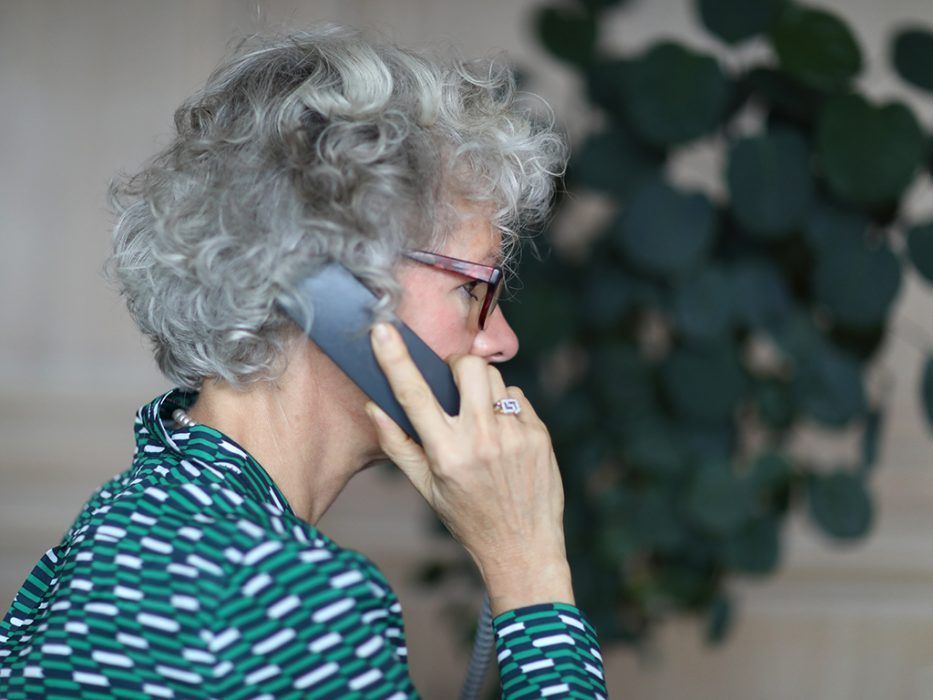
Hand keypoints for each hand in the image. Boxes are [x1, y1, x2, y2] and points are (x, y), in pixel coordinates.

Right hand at [366, 322, 573, 614]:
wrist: (523, 547)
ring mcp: (514, 435)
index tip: (382, 330)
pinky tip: (504, 436)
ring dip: (483, 388)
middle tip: (454, 384)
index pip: (413, 395)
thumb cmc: (469, 518)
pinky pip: (517, 397)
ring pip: (495, 379)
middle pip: (468, 367)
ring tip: (481, 420)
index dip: (394, 358)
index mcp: (446, 453)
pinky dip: (507, 407)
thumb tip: (373, 405)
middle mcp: (481, 440)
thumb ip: (398, 445)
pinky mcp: (539, 434)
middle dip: (458, 366)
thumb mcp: (426, 488)